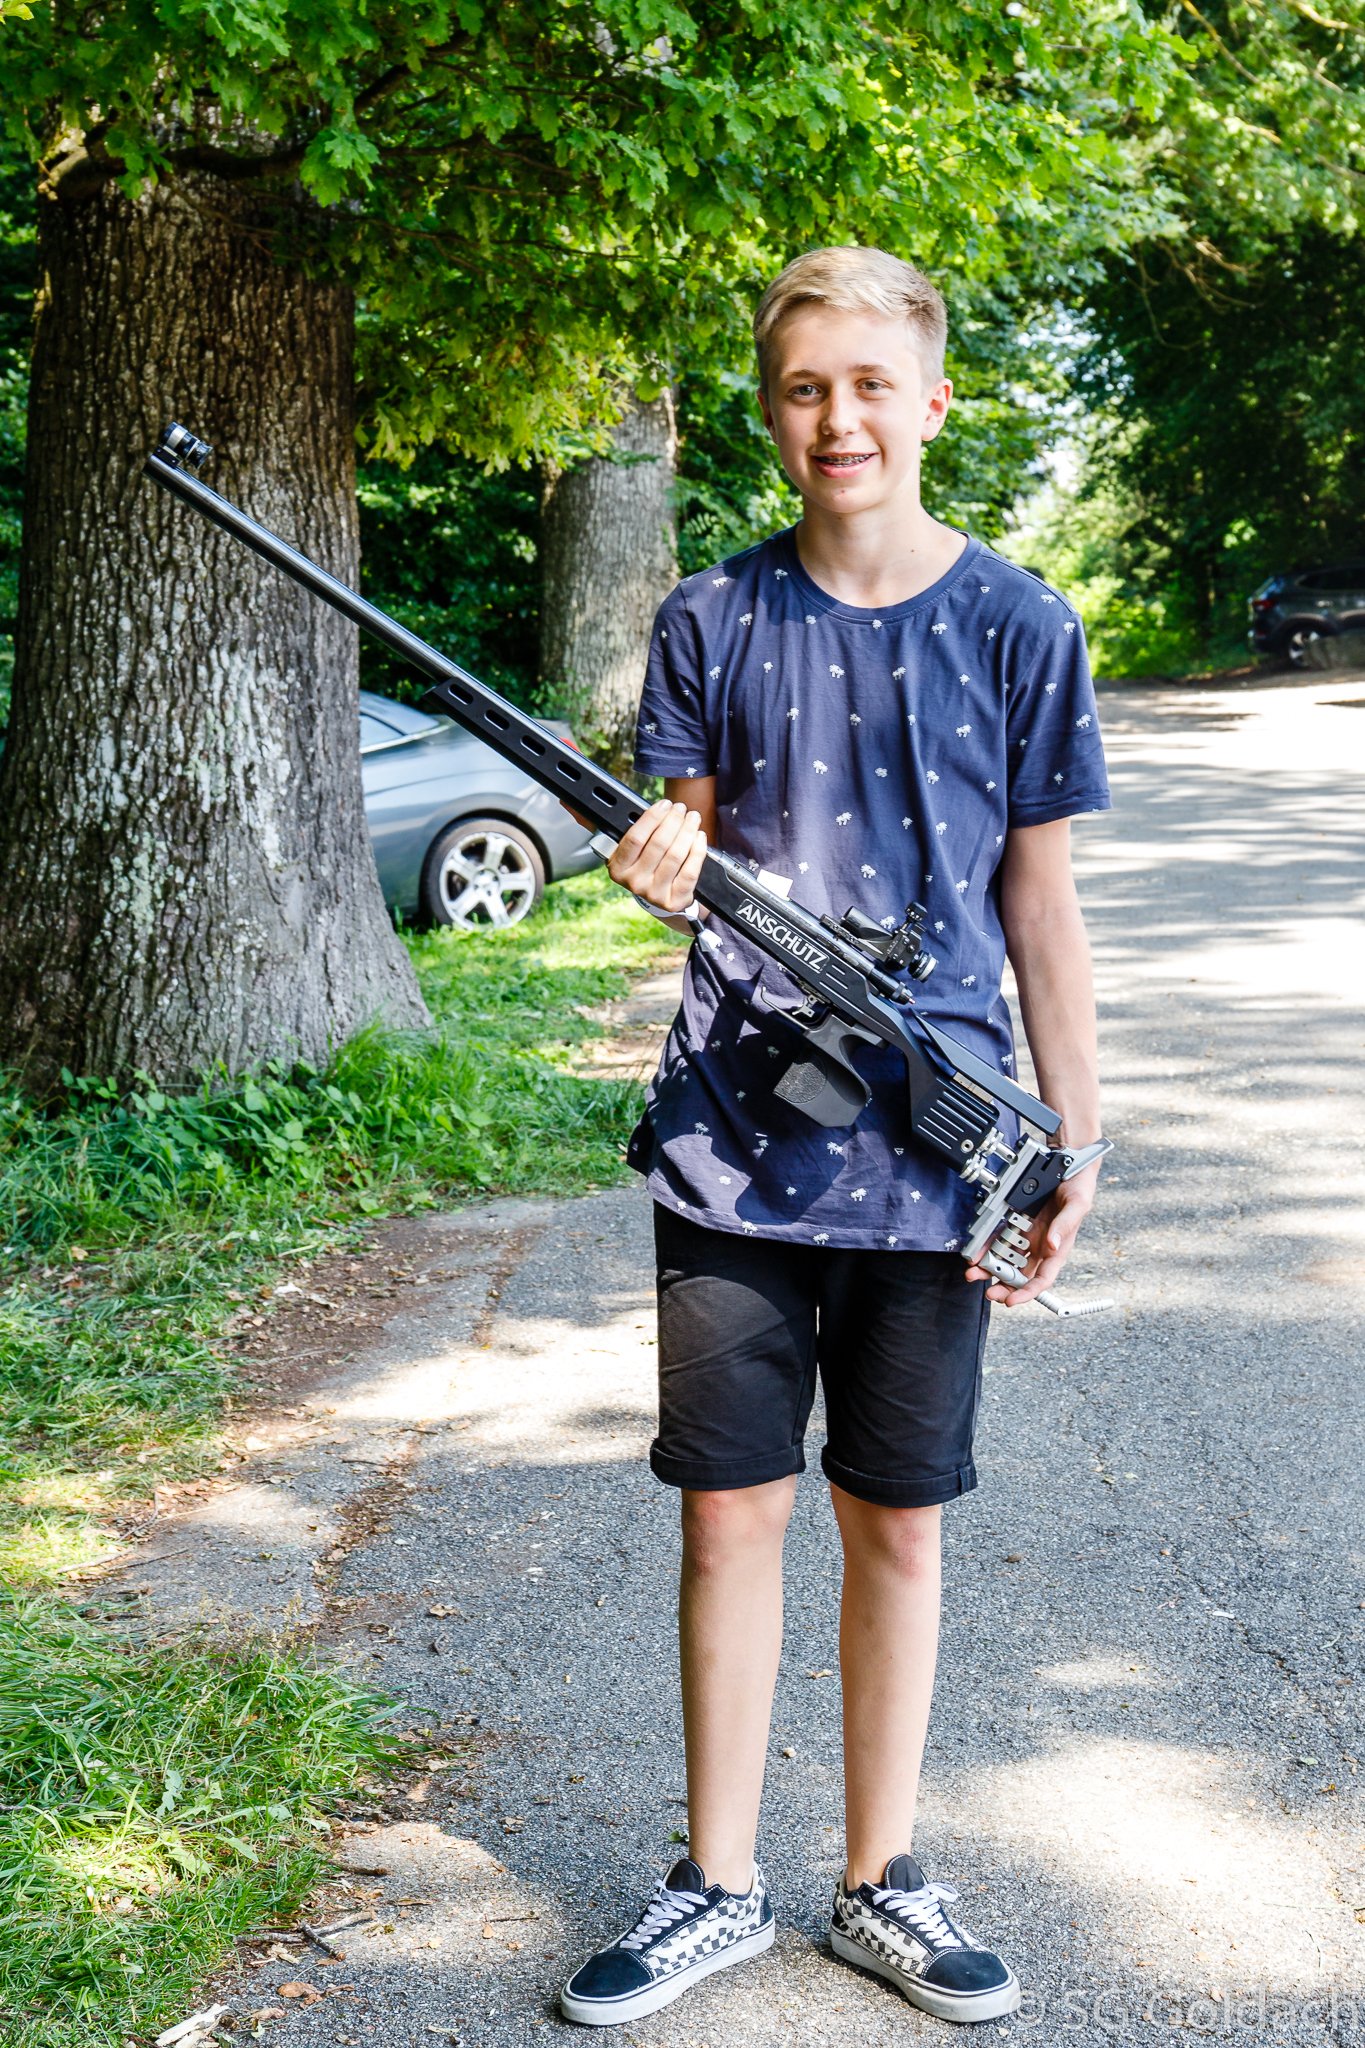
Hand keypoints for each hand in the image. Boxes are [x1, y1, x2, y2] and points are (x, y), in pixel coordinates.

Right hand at [606, 798, 707, 911]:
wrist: (659, 895)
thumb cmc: (647, 864)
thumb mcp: (635, 851)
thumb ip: (643, 832)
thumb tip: (664, 809)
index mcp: (619, 867)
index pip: (635, 838)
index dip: (652, 817)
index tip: (665, 804)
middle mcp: (634, 882)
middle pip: (659, 844)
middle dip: (673, 821)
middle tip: (681, 809)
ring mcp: (654, 893)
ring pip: (676, 855)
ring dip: (687, 831)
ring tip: (692, 818)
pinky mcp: (674, 901)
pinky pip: (690, 871)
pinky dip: (698, 850)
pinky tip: (699, 836)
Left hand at [965, 1161, 1098, 1306]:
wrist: (1067, 1164)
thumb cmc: (1078, 1187)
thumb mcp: (1077, 1205)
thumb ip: (1065, 1226)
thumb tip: (1052, 1245)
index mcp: (1058, 1249)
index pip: (1043, 1279)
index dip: (1027, 1293)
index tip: (1011, 1301)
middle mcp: (1041, 1245)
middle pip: (1021, 1274)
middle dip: (1004, 1286)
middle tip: (988, 1293)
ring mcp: (1027, 1235)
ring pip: (1007, 1259)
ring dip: (991, 1269)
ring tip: (974, 1273)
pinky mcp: (1016, 1222)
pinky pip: (998, 1238)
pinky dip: (987, 1248)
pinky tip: (976, 1253)